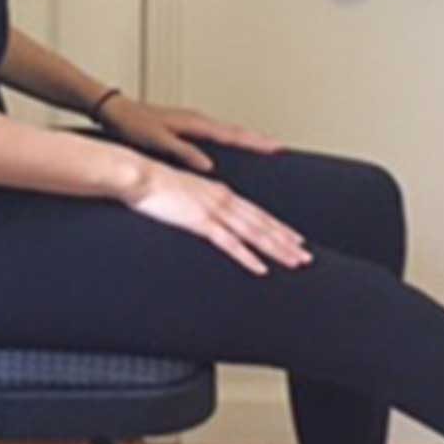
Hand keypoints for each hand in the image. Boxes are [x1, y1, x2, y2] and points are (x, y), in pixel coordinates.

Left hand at [94, 95, 283, 172]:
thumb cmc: (131, 123)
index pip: (234, 135)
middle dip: (259, 140)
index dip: (257, 143)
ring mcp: (193, 123)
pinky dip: (231, 139)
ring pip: (228, 131)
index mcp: (195, 123)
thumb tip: (209, 166)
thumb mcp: (158, 140)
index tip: (278, 148)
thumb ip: (184, 153)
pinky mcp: (186, 127)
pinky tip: (232, 147)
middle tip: (280, 148)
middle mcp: (198, 120)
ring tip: (265, 147)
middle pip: (237, 131)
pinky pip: (217, 133)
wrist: (114, 110)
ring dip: (247, 139)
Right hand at [119, 161, 311, 275]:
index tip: (295, 239)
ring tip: (295, 263)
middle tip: (306, 256)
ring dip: (276, 249)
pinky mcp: (200, 221)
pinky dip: (248, 257)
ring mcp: (214, 210)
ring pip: (253, 233)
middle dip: (286, 241)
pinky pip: (229, 244)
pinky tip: (260, 269)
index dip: (278, 227)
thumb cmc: (153, 185)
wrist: (137, 174)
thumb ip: (198, 204)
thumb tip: (204, 217)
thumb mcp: (183, 194)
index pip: (256, 213)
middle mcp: (223, 199)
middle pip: (262, 223)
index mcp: (219, 192)